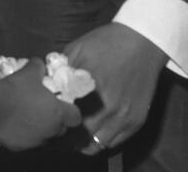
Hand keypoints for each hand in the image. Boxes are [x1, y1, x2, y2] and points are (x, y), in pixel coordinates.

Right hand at [0, 58, 81, 150]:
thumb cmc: (17, 89)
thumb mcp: (30, 72)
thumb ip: (39, 68)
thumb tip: (40, 64)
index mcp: (57, 113)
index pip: (76, 118)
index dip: (72, 112)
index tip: (65, 106)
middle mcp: (50, 131)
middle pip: (61, 130)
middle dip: (56, 122)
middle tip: (46, 111)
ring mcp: (35, 142)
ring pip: (44, 138)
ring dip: (41, 130)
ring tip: (29, 118)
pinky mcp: (20, 148)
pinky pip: (26, 142)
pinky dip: (24, 136)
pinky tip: (15, 125)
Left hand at [64, 23, 165, 153]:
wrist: (142, 42)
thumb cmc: (107, 43)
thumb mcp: (78, 49)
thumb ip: (60, 70)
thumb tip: (46, 86)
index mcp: (88, 90)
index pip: (65, 120)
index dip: (55, 123)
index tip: (51, 120)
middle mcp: (107, 109)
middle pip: (79, 137)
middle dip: (67, 135)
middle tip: (61, 129)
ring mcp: (124, 118)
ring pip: (97, 145)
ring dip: (84, 142)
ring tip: (78, 134)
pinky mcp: (137, 121)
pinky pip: (114, 143)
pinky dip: (102, 140)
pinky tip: (96, 130)